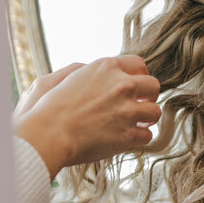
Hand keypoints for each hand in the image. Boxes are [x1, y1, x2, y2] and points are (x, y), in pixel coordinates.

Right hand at [13, 55, 160, 175]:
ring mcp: (127, 110)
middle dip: (148, 96)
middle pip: (153, 86)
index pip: (138, 64)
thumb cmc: (52, 107)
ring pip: (154, 112)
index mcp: (106, 67)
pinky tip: (128, 138)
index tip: (136, 87)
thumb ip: (93, 72)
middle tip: (139, 105)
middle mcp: (121, 85)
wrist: (48, 133)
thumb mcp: (71, 76)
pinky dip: (139, 138)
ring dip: (146, 119)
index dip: (139, 76)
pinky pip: (147, 135)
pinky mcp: (128, 134)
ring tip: (135, 124)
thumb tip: (107, 75)